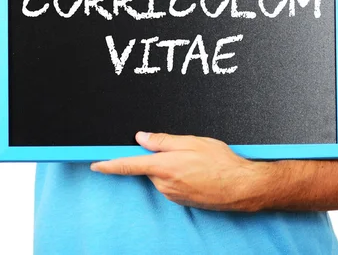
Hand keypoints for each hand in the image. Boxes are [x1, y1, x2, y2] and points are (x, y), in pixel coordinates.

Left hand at [90, 132, 272, 211]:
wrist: (242, 187)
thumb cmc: (221, 162)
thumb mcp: (192, 142)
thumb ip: (163, 140)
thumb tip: (141, 137)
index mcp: (163, 166)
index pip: (128, 165)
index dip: (109, 164)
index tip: (95, 164)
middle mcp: (164, 184)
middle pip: (149, 167)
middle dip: (159, 157)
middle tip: (183, 150)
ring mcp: (172, 195)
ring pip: (161, 175)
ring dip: (171, 167)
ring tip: (196, 162)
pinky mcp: (181, 201)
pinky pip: (171, 185)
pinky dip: (179, 176)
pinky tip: (198, 172)